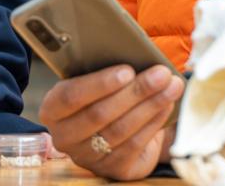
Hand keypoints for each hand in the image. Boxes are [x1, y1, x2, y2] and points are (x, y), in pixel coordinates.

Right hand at [39, 64, 183, 180]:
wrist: (114, 127)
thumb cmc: (103, 95)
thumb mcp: (96, 81)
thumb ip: (105, 70)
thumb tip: (134, 54)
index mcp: (53, 109)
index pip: (70, 97)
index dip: (99, 84)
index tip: (127, 70)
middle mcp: (65, 136)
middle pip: (100, 114)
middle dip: (135, 92)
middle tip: (161, 73)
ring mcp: (87, 157)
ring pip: (120, 130)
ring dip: (151, 105)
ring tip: (171, 86)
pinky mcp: (112, 169)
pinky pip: (134, 145)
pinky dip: (153, 122)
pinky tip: (167, 105)